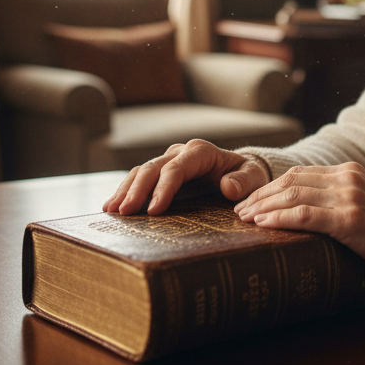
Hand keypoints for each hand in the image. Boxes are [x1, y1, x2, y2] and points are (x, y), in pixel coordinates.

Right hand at [101, 139, 269, 215]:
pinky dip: (125, 190)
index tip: (153, 210)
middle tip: (125, 212)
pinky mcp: (160, 173)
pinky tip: (112, 206)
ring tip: (112, 210)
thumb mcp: (253, 177)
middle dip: (138, 190)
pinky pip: (138, 178)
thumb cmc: (246, 176)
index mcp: (201, 152)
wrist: (240, 173)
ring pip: (141, 171)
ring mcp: (168, 161)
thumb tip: (227, 186)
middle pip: (154, 169)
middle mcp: (181, 153)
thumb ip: (243, 181)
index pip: (177, 168)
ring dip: (126, 190)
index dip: (163, 188)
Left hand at [234, 162, 364, 280]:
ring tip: (245, 219)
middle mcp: (347, 178)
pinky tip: (264, 224)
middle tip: (239, 210)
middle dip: (260, 195)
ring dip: (263, 206)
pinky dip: (280, 218)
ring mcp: (348, 197)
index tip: (252, 201)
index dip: (271, 187)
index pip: (300, 174)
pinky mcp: (350, 219)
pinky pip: (305, 215)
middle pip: (291, 181)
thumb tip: (310, 221)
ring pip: (293, 195)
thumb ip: (342, 205)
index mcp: (350, 173)